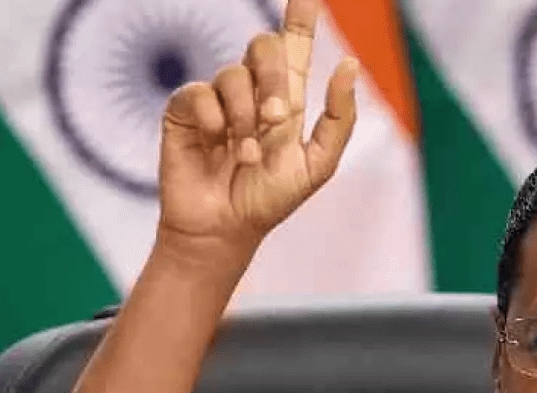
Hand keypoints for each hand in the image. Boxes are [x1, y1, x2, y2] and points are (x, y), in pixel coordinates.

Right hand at [156, 0, 357, 261]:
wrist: (225, 228)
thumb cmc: (270, 200)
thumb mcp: (318, 165)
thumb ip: (339, 118)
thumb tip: (349, 65)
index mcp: (286, 99)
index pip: (294, 45)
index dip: (300, 17)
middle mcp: (252, 92)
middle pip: (265, 47)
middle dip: (275, 79)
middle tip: (278, 118)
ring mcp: (218, 98)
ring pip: (234, 74)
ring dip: (246, 117)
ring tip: (249, 154)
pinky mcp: (187, 109)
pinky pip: (201, 92)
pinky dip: (216, 120)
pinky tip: (219, 145)